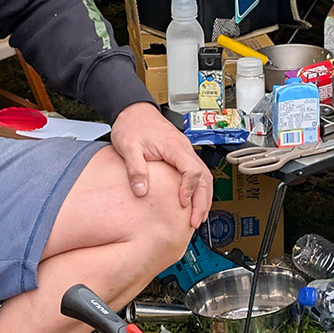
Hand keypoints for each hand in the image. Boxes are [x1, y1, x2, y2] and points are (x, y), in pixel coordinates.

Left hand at [109, 104, 212, 229]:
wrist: (133, 111)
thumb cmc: (132, 125)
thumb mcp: (129, 147)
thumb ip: (136, 169)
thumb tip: (141, 191)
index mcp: (175, 146)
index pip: (192, 170)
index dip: (189, 189)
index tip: (182, 203)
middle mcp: (184, 149)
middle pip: (203, 177)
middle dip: (202, 201)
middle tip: (195, 221)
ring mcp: (185, 152)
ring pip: (204, 177)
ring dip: (203, 198)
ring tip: (198, 218)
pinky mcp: (181, 156)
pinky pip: (196, 174)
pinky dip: (198, 190)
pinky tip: (194, 203)